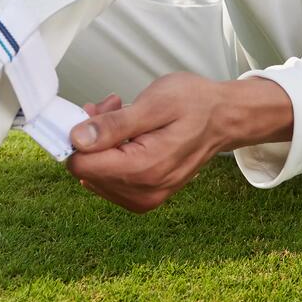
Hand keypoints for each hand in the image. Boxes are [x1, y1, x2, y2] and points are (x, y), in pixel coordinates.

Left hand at [66, 73, 278, 213]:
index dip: (80, 134)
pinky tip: (126, 133)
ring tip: (122, 115)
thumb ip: (114, 125)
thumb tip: (77, 140)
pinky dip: (112, 155)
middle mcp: (143, 192)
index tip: (97, 111)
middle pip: (86, 170)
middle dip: (92, 136)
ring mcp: (145, 198)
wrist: (224, 118)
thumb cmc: (195, 105)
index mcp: (143, 169)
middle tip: (113, 107)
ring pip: (95, 175)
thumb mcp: (154, 103)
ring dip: (101, 143)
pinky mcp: (145, 197)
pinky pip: (111, 180)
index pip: (80, 164)